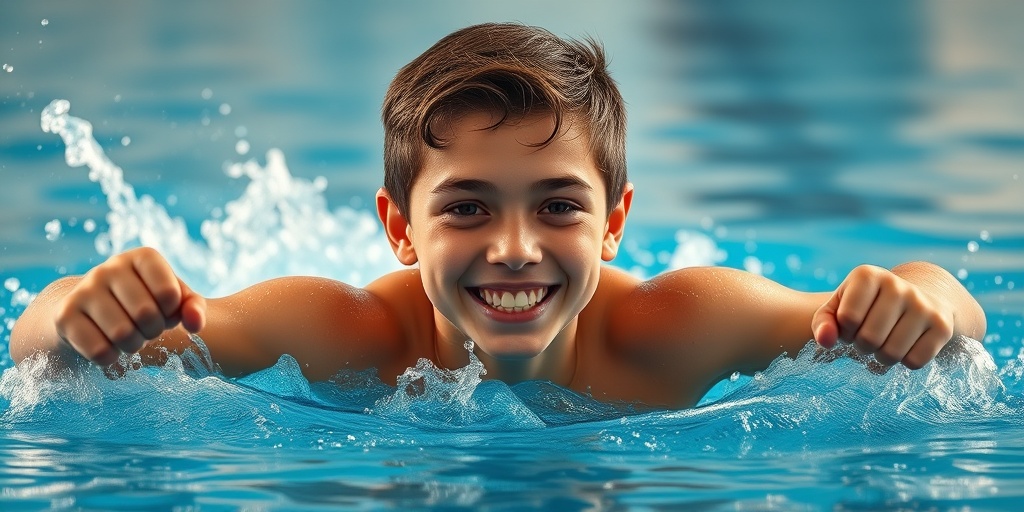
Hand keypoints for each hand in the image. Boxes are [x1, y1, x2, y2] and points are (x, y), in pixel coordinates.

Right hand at [53, 247, 205, 366]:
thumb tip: (196, 324)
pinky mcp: (64, 316)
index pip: (169, 294)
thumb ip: (193, 308)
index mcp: (142, 257)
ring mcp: (84, 289)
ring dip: (133, 346)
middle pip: (146, 315)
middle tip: (146, 330)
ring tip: (130, 337)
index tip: (163, 312)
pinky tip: (109, 347)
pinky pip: (99, 351)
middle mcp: (110, 267)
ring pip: (122, 334)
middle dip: (153, 331)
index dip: (171, 313)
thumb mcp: (173, 301)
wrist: (90, 311)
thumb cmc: (145, 303)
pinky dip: (111, 359)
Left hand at [811, 264, 954, 368]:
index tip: (852, 325)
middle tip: (868, 338)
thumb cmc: (867, 306)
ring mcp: (923, 305)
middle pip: (868, 339)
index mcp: (867, 275)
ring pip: (891, 354)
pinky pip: (914, 362)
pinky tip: (905, 345)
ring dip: (882, 357)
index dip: (845, 331)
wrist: (918, 299)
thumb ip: (823, 323)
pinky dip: (905, 362)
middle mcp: (898, 285)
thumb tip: (825, 340)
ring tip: (884, 342)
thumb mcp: (840, 307)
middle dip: (863, 346)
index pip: (847, 318)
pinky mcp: (942, 326)